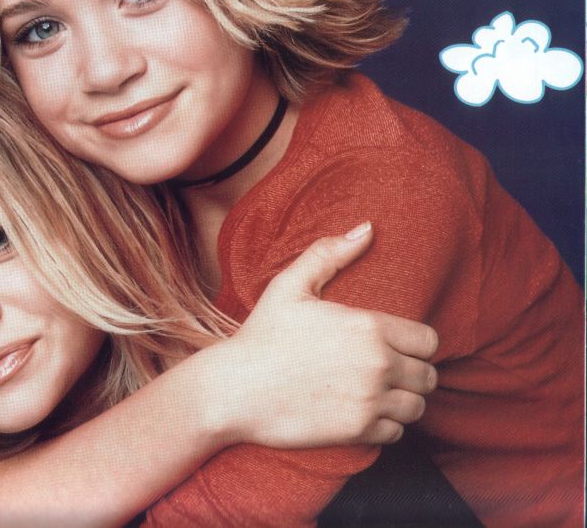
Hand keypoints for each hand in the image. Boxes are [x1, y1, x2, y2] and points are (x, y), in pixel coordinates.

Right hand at [201, 222, 437, 448]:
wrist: (234, 390)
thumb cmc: (260, 335)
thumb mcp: (289, 286)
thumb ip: (329, 254)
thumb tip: (368, 228)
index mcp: (368, 327)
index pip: (428, 341)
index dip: (415, 344)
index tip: (396, 346)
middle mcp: (377, 365)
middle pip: (428, 377)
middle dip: (412, 374)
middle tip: (387, 372)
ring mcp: (369, 401)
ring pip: (417, 407)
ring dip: (403, 401)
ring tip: (379, 393)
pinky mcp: (358, 431)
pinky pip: (396, 432)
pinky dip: (385, 425)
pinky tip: (362, 412)